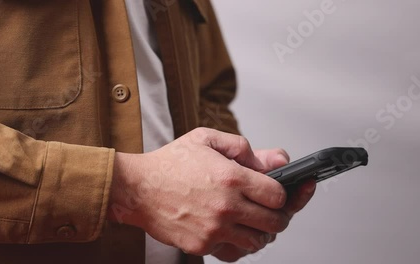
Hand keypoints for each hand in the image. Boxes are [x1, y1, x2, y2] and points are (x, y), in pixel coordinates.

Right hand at [107, 128, 289, 255]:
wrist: (137, 189)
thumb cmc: (169, 164)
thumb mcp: (206, 139)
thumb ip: (243, 147)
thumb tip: (275, 160)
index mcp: (231, 178)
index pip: (279, 195)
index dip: (283, 194)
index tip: (275, 193)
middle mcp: (226, 206)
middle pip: (275, 223)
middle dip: (278, 216)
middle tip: (270, 211)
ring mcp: (215, 229)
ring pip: (257, 242)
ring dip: (259, 233)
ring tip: (249, 221)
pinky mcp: (202, 245)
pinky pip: (233, 252)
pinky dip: (237, 244)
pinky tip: (231, 230)